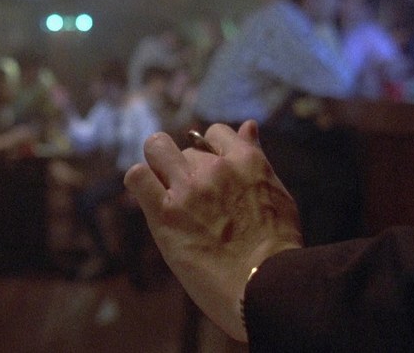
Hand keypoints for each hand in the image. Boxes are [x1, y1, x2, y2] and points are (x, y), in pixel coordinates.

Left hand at [124, 120, 302, 341]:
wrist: (266, 288)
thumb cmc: (276, 249)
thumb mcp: (276, 194)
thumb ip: (256, 160)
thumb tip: (247, 125)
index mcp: (247, 161)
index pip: (215, 133)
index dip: (209, 151)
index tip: (208, 174)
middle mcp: (216, 168)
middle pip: (185, 148)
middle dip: (184, 167)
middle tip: (188, 197)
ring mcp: (189, 189)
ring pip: (155, 149)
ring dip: (157, 167)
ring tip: (164, 196)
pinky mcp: (165, 213)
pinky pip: (137, 176)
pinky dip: (139, 183)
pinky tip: (148, 199)